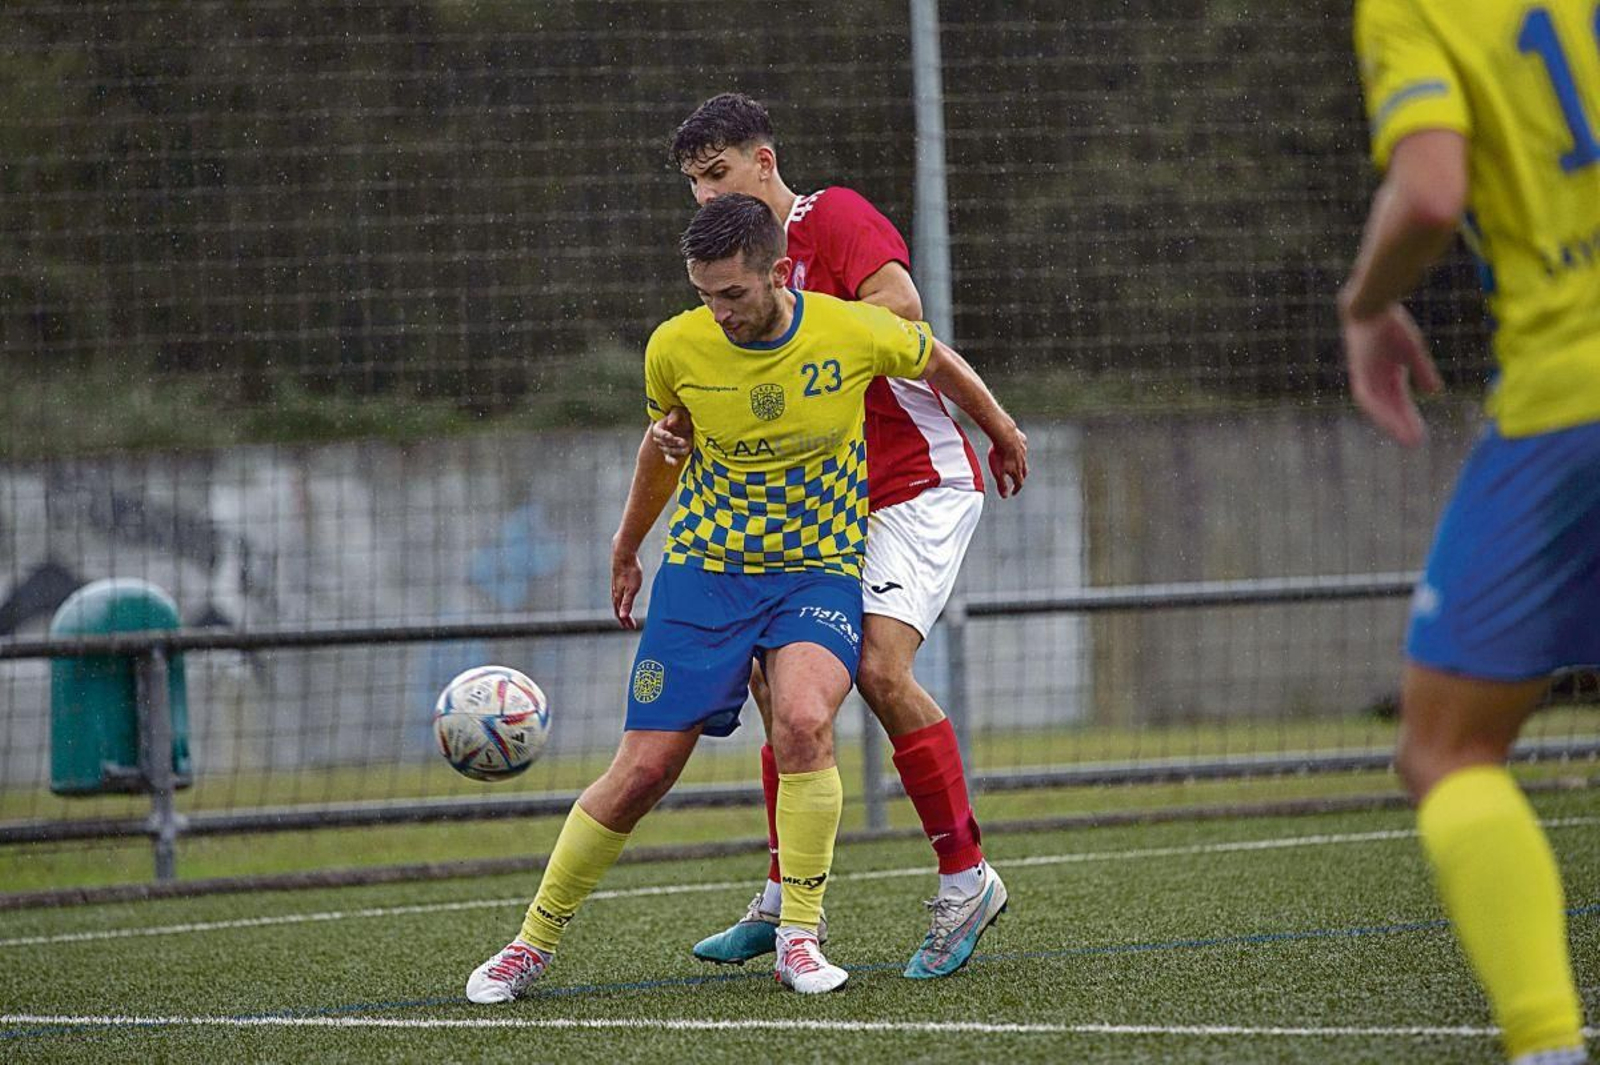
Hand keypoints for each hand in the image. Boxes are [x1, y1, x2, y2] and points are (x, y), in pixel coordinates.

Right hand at [610, 548, 643, 629]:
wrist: (623, 554)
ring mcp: (616, 585)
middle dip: (623, 618)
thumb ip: (627, 603)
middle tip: (629, 625)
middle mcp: (615, 592)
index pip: (619, 612)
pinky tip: (625, 596)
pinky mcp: (618, 579)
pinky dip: (622, 600)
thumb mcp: (632, 589)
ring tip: (626, 614)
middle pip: (617, 608)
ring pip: (617, 601)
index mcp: (618, 596)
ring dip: (621, 609)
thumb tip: (622, 617)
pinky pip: (619, 593)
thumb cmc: (629, 571)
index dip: (625, 621)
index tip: (630, 628)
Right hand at [650, 407, 692, 465]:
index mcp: (659, 427)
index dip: (663, 435)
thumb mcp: (679, 411)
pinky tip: (675, 463)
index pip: (657, 432)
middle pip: (664, 442)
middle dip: (674, 442)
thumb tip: (670, 423)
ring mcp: (665, 446)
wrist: (689, 423)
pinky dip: (671, 461)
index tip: (670, 436)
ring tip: (686, 447)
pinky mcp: (672, 452)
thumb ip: (675, 415)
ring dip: (677, 450)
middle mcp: (660, 438)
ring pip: (668, 450)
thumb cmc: (682, 415)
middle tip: (683, 441)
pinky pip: (669, 458)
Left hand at [987, 425, 1028, 497]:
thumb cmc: (999, 454)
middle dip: (1021, 478)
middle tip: (1018, 481)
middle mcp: (1022, 461)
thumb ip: (1002, 485)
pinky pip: (1022, 446)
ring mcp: (1023, 450)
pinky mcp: (1022, 440)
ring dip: (1022, 464)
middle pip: (1024, 472)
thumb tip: (1005, 496)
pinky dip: (1020, 449)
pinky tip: (1016, 447)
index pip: (1019, 483)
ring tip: (1018, 465)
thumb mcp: (998, 472)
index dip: (1016, 489)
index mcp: (1017, 470)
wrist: (1005, 435)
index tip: (1013, 493)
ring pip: (1024, 459)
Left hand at [1341, 303, 1442, 446]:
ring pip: (1377, 407)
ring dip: (1391, 423)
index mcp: (1387, 375)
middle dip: (1402, 425)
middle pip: (1388, 409)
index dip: (1408, 418)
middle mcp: (1375, 380)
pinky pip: (1366, 396)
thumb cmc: (1390, 324)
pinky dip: (1378, 409)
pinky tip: (1389, 421)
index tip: (1420, 435)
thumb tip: (1434, 392)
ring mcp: (1365, 376)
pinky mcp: (1358, 371)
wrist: (1373, 305)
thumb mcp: (1412, 351)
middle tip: (1416, 443)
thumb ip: (1422, 371)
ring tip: (1407, 437)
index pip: (1398, 403)